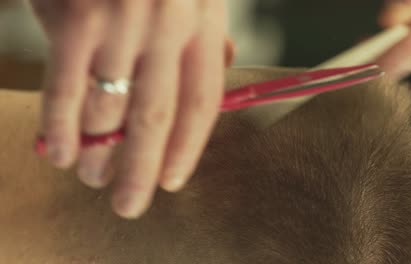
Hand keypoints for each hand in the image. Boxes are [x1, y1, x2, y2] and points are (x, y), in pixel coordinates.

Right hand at [30, 0, 232, 218]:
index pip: (201, 104)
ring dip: (99, 154)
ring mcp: (120, 23)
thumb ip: (208, 31)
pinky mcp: (76, 18)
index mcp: (200, 22)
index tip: (172, 181)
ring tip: (94, 180)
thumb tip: (222, 65)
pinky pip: (67, 88)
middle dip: (141, 170)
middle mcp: (165, 27)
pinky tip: (61, 155)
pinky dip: (62, 127)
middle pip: (157, 119)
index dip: (187, 150)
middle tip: (129, 205)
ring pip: (111, 109)